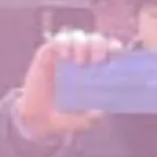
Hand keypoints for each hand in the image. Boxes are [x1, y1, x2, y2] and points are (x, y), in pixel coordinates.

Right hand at [16, 29, 119, 143]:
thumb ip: (93, 118)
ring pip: (78, 36)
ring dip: (82, 44)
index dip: (115, 47)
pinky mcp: (47, 54)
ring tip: (79, 62)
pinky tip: (64, 56)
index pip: (110, 50)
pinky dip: (63, 43)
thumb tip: (102, 111)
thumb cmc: (66, 116)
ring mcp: (65, 55)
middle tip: (97, 61)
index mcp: (96, 70)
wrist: (38, 119)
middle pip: (96, 39)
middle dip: (99, 45)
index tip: (117, 53)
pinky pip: (57, 40)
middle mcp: (83, 58)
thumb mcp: (83, 121)